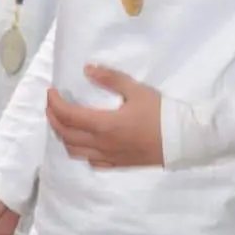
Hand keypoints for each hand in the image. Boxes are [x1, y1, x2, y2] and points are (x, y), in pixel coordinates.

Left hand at [46, 66, 163, 168]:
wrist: (184, 140)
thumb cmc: (161, 113)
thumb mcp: (136, 90)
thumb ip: (110, 79)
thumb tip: (87, 69)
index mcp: (104, 125)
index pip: (68, 116)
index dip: (54, 103)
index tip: (51, 91)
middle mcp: (102, 144)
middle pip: (66, 134)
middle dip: (54, 118)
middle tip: (52, 104)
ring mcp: (109, 157)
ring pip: (75, 151)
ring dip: (64, 136)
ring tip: (64, 122)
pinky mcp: (119, 165)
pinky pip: (91, 162)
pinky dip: (80, 151)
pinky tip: (84, 142)